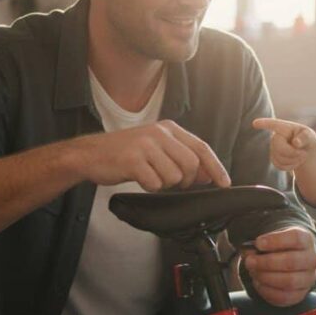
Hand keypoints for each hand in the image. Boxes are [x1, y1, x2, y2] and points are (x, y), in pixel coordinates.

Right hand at [71, 120, 230, 190]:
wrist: (90, 154)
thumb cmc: (125, 153)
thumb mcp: (157, 148)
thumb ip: (182, 157)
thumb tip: (207, 175)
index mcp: (168, 128)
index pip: (202, 148)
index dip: (216, 167)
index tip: (225, 183)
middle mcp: (159, 133)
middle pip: (191, 165)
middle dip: (187, 181)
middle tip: (174, 183)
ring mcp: (146, 146)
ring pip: (174, 177)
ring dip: (164, 183)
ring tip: (149, 175)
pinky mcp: (133, 160)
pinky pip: (155, 184)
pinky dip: (149, 187)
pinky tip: (138, 178)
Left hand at [242, 227, 315, 305]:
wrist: (296, 259)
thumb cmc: (282, 246)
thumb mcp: (274, 238)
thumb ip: (261, 243)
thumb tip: (248, 251)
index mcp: (306, 240)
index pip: (295, 239)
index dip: (275, 241)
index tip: (258, 243)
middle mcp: (311, 260)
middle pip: (291, 262)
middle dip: (266, 262)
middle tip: (250, 261)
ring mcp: (308, 279)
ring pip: (288, 281)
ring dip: (265, 277)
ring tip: (253, 272)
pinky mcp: (300, 294)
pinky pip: (283, 297)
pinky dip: (266, 291)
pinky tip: (258, 282)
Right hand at [252, 117, 315, 172]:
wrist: (304, 151)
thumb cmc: (307, 140)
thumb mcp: (310, 136)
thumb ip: (305, 137)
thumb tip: (296, 142)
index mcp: (284, 128)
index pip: (273, 124)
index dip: (264, 123)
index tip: (255, 123)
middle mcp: (275, 136)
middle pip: (279, 147)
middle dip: (292, 153)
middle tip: (304, 153)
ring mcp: (273, 148)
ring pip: (279, 158)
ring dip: (293, 160)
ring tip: (301, 156)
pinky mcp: (273, 158)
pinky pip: (279, 165)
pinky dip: (290, 166)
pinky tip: (295, 162)